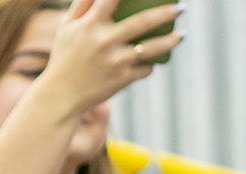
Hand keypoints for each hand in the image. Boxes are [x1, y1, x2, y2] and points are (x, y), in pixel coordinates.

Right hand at [36, 0, 180, 119]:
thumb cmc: (65, 55)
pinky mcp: (124, 79)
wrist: (63, 93)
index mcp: (90, 24)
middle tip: (182, 8)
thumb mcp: (67, 27)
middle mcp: (105, 40)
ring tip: (183, 35)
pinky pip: (146, 68)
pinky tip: (153, 60)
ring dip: (171, 41)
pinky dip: (150, 64)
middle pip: (142, 21)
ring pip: (152, 48)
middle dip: (165, 13)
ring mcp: (117, 61)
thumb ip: (82, 5)